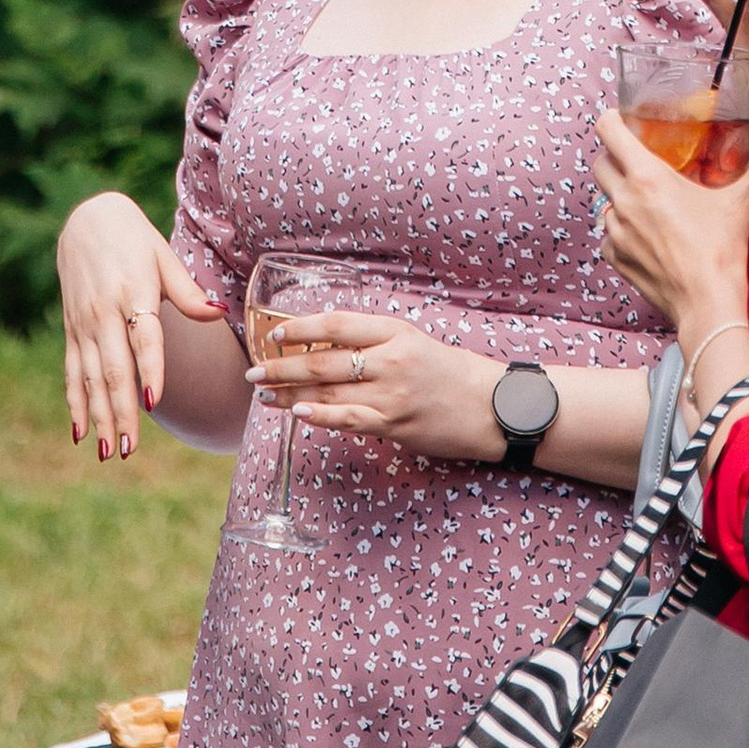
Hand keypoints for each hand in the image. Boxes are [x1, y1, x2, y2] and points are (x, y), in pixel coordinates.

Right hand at [57, 190, 222, 460]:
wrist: (86, 219)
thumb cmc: (134, 238)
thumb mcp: (162, 256)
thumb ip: (187, 292)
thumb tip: (218, 314)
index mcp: (132, 291)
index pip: (144, 338)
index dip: (149, 370)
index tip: (153, 403)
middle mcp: (104, 311)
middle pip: (114, 368)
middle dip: (121, 412)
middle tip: (129, 449)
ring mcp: (84, 323)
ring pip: (92, 377)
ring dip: (99, 417)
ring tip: (108, 451)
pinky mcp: (71, 329)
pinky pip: (72, 371)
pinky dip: (75, 402)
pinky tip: (80, 431)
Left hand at [256, 309, 503, 465]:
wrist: (494, 407)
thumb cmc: (454, 373)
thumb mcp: (415, 343)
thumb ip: (376, 344)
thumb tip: (327, 349)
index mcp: (395, 332)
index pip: (336, 323)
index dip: (301, 327)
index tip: (274, 334)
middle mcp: (390, 360)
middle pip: (323, 360)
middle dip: (282, 366)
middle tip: (254, 372)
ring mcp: (392, 394)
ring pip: (328, 390)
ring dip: (289, 393)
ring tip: (263, 396)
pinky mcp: (395, 424)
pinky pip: (348, 419)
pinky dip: (319, 415)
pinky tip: (296, 414)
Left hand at [592, 108, 748, 371]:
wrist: (709, 304)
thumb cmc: (723, 250)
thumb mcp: (743, 200)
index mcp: (647, 177)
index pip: (608, 130)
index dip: (614, 120)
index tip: (625, 122)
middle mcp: (624, 200)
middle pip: (600, 163)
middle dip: (616, 159)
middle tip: (640, 164)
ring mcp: (615, 231)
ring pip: (605, 201)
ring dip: (621, 198)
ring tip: (649, 205)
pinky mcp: (614, 257)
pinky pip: (609, 234)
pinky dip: (623, 231)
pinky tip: (648, 237)